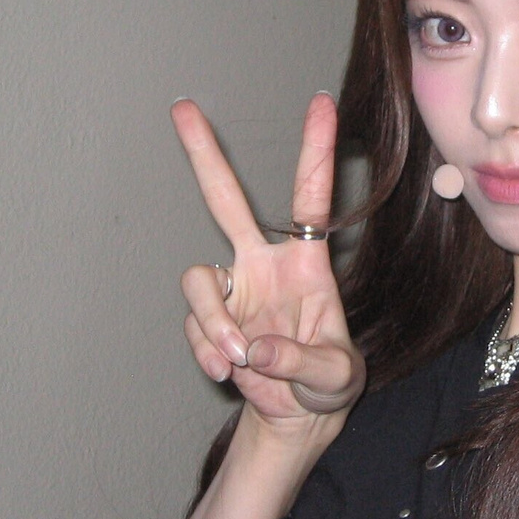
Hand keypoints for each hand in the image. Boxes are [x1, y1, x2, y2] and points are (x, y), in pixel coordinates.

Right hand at [171, 94, 364, 433]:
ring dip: (212, 322)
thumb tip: (254, 347)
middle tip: (182, 107)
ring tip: (237, 359)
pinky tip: (228, 372)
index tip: (322, 102)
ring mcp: (231, 291)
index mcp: (305, 262)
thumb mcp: (335, 377)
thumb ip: (301, 361)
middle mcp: (262, 265)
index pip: (310, 197)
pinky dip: (207, 350)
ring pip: (197, 280)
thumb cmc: (328, 384)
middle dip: (203, 154)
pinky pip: (194, 325)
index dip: (315, 151)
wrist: (297, 416)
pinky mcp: (209, 320)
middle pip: (224, 200)